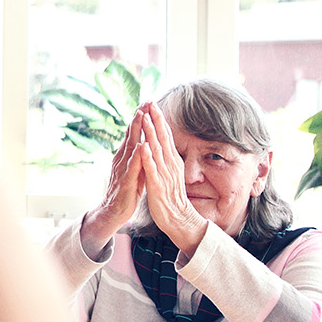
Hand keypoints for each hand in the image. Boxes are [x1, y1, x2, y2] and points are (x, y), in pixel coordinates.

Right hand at [81, 116, 144, 255]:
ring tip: (141, 116)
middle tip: (145, 102)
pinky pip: (132, 167)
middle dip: (138, 118)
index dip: (140, 118)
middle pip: (131, 134)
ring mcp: (122, 169)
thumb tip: (146, 142)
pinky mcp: (125, 181)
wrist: (113, 211)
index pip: (134, 133)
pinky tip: (141, 147)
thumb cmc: (126, 190)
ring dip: (135, 131)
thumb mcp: (135, 170)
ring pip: (130, 146)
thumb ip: (139, 156)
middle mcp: (122, 158)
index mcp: (126, 156)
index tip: (148, 103)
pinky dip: (136, 156)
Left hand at [135, 105, 209, 256]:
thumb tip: (161, 142)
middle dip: (156, 120)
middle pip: (163, 138)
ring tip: (145, 117)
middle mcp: (170, 165)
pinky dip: (148, 158)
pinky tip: (144, 147)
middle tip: (150, 102)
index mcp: (171, 161)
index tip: (153, 104)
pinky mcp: (158, 186)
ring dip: (151, 133)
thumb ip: (166, 157)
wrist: (178, 219)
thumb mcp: (169, 172)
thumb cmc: (171, 195)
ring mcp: (165, 175)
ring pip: (157, 150)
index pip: (165, 136)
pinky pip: (153, 170)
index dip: (159, 120)